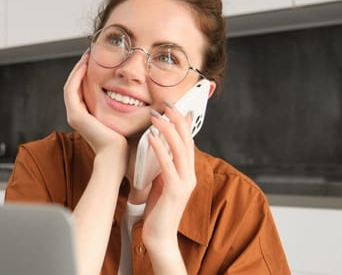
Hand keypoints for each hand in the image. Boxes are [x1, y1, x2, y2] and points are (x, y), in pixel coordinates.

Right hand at [63, 52, 127, 169]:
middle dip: (81, 68)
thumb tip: (141, 94)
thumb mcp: (124, 119)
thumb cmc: (124, 142)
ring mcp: (74, 115)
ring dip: (78, 69)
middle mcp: (77, 115)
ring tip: (87, 55)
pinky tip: (86, 65)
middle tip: (90, 52)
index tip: (97, 59)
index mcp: (87, 116)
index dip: (87, 74)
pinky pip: (72, 90)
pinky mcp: (76, 115)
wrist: (117, 157)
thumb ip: (126, 107)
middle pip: (75, 85)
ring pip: (71, 85)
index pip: (82, 89)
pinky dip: (77, 76)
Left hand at [142, 104, 196, 255]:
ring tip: (156, 116)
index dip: (183, 124)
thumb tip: (157, 149)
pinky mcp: (175, 190)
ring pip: (180, 149)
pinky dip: (159, 148)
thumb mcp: (161, 183)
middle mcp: (190, 175)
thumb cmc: (157, 211)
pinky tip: (150, 136)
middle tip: (166, 104)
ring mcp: (185, 183)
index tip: (175, 108)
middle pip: (187, 141)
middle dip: (177, 120)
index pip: (188, 143)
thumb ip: (163, 168)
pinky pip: (167, 164)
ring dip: (167, 129)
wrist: (159, 237)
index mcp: (188, 173)